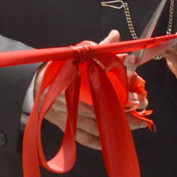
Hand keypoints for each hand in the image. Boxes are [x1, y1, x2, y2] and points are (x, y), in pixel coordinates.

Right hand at [36, 31, 149, 150]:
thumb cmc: (57, 70)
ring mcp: (67, 118)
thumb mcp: (77, 55)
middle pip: (101, 114)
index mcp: (73, 84)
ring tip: (136, 126)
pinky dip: (99, 142)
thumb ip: (99, 47)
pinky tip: (113, 141)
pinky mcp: (66, 128)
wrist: (33, 86)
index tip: (137, 98)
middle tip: (142, 116)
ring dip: (116, 130)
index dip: (120, 98)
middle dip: (124, 116)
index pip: (101, 93)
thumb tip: (116, 35)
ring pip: (95, 129)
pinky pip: (84, 139)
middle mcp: (70, 104)